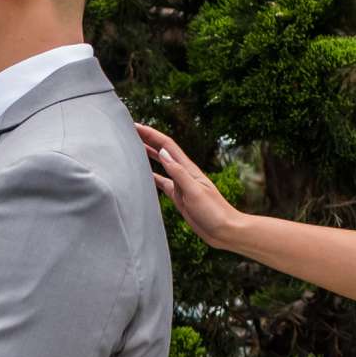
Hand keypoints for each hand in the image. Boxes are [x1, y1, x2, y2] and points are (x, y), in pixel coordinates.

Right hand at [134, 122, 244, 249]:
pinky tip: (145, 175)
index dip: (151, 134)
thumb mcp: (195, 191)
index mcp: (188, 169)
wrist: (225, 231)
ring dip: (149, 154)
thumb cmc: (214, 212)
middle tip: (130, 131)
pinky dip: (152, 176)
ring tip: (134, 147)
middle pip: (162, 151)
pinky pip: (162, 183)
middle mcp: (183, 174)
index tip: (135, 125)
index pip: (166, 146)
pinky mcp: (179, 197)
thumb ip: (178, 173)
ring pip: (161, 165)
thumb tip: (163, 153)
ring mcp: (180, 185)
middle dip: (148, 139)